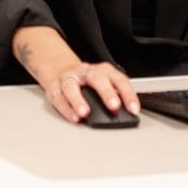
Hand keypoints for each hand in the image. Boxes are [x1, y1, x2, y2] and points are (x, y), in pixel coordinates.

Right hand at [14, 25, 137, 122]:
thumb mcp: (104, 82)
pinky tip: (74, 117)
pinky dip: (66, 108)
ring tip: (85, 113)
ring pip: (71, 87)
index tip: (134, 109)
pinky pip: (59, 97)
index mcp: (103, 71)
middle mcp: (86, 72)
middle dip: (106, 92)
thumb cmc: (88, 81)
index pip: (118, 80)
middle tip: (114, 106)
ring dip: (78, 100)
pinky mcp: (54, 87)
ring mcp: (69, 78)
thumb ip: (115, 95)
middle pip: (96, 78)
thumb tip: (127, 114)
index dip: (128, 94)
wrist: (60, 69)